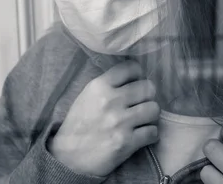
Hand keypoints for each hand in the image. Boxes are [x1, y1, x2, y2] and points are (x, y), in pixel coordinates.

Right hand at [48, 60, 159, 175]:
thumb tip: (133, 77)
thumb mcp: (88, 95)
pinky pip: (153, 132)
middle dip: (148, 95)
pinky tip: (142, 134)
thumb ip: (108, 84)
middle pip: (148, 88)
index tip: (136, 82)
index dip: (138, 74)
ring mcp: (120, 122)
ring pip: (154, 109)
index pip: (131, 68)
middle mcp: (111, 101)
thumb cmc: (79, 123)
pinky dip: (150, 134)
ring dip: (151, 115)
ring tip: (143, 119)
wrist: (68, 155)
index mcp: (99, 86)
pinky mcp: (126, 142)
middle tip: (142, 102)